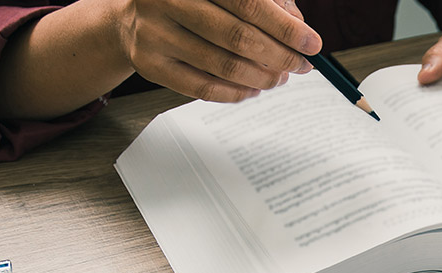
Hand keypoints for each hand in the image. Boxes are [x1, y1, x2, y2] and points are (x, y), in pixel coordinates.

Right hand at [113, 0, 320, 101]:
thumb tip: (297, 27)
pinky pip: (201, 88)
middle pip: (237, 36)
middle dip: (278, 55)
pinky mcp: (149, 64)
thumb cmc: (190, 0)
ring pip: (222, 65)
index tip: (311, 43)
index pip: (248, 2)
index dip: (284, 26)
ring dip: (260, 77)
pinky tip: (253, 89)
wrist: (130, 16)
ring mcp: (153, 33)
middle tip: (300, 65)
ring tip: (280, 78)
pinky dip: (234, 92)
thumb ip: (262, 1)